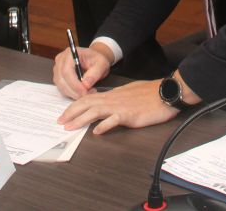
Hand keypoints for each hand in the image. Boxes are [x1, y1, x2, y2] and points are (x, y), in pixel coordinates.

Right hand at [53, 45, 111, 98]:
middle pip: (61, 79)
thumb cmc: (96, 60)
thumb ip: (94, 74)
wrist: (94, 60)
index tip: (85, 91)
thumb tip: (86, 85)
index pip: (67, 70)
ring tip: (87, 93)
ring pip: (60, 86)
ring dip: (73, 93)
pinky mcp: (58, 77)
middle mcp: (60, 60)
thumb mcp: (101, 64)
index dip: (74, 83)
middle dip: (74, 90)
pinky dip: (71, 93)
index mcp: (70, 53)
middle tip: (87, 94)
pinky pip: (62, 88)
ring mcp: (58, 69)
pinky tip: (81, 93)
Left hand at [58, 80, 180, 133]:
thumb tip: (107, 106)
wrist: (165, 93)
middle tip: (60, 121)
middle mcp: (113, 99)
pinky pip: (114, 120)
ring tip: (70, 126)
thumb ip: (117, 99)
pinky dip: (104, 126)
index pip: (89, 98)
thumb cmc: (150, 93)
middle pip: (87, 103)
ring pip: (95, 111)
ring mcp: (120, 107)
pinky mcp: (130, 115)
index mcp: (113, 94)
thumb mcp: (129, 93)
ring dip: (81, 119)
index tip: (65, 113)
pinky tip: (96, 132)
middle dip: (71, 112)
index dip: (75, 106)